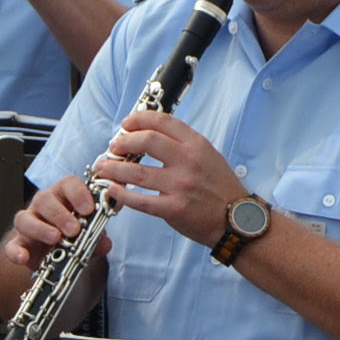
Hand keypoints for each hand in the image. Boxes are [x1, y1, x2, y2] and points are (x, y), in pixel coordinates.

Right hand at [4, 177, 105, 272]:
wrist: (56, 256)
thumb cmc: (74, 236)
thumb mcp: (90, 235)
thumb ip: (98, 238)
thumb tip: (105, 243)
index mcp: (63, 196)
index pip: (68, 184)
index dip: (78, 193)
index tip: (88, 209)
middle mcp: (43, 206)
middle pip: (45, 199)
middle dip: (60, 214)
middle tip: (74, 229)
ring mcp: (28, 223)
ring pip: (25, 218)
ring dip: (41, 229)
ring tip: (55, 239)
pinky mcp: (19, 244)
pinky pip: (11, 245)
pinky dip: (16, 251)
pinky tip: (23, 257)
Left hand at [95, 111, 248, 247]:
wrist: (236, 220)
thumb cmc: (221, 188)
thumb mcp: (209, 156)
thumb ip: (184, 144)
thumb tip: (152, 133)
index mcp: (197, 145)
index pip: (163, 122)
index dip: (139, 119)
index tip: (126, 124)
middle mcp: (188, 162)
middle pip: (146, 141)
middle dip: (123, 142)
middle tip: (113, 146)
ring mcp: (180, 186)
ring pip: (136, 172)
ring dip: (113, 168)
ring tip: (102, 167)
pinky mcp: (173, 209)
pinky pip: (139, 200)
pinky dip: (121, 194)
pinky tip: (112, 190)